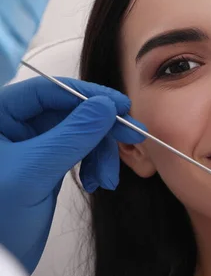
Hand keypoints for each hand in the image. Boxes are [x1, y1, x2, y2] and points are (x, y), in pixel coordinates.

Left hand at [0, 77, 144, 272]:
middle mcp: (14, 127)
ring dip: (101, 152)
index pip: (48, 91)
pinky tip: (97, 184)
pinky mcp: (46, 166)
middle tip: (132, 136)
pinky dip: (95, 165)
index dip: (87, 95)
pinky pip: (80, 153)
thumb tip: (106, 105)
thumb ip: (72, 135)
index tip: (120, 106)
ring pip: (80, 133)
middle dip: (100, 128)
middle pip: (69, 111)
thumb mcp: (34, 172)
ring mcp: (32, 147)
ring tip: (106, 179)